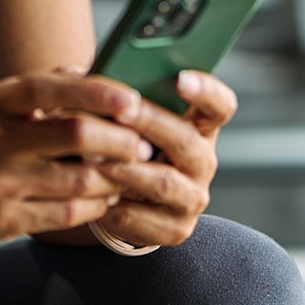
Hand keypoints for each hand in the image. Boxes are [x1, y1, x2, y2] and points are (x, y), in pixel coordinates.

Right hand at [0, 71, 153, 244]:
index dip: (97, 91)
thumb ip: (39, 86)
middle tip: (143, 144)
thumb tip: (88, 71)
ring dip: (114, 176)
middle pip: (75, 134)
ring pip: (79, 179)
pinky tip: (104, 198)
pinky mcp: (6, 219)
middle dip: (120, 140)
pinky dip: (95, 206)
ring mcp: (2, 182)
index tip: (132, 99)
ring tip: (131, 172)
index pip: (52, 88)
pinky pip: (67, 214)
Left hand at [93, 69, 237, 246]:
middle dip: (150, 122)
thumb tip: (86, 74)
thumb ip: (116, 93)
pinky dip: (115, 205)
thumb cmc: (122, 140)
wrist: (120, 195)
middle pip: (186, 140)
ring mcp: (193, 197)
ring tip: (93, 156)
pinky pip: (143, 217)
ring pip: (164, 182)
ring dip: (127, 168)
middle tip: (121, 110)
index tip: (179, 78)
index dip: (205, 91)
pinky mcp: (175, 229)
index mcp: (198, 125)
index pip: (219, 105)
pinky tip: (93, 193)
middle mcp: (203, 161)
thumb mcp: (124, 114)